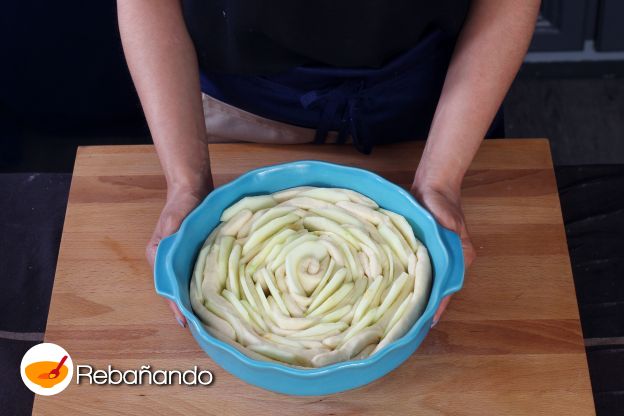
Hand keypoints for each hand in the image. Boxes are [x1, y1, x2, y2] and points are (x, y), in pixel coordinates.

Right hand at [146, 185, 209, 327]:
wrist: (192, 187)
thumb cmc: (181, 203)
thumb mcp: (174, 220)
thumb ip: (171, 238)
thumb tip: (170, 258)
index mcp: (157, 255)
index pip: (166, 286)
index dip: (175, 305)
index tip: (184, 321)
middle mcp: (167, 261)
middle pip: (176, 289)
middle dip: (186, 308)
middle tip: (201, 328)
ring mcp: (181, 259)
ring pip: (188, 284)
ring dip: (196, 300)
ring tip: (209, 319)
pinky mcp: (195, 255)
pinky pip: (199, 274)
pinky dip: (205, 285)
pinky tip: (217, 296)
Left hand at [410, 182, 475, 326]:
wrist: (433, 185)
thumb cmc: (441, 201)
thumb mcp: (448, 215)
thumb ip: (450, 228)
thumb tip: (450, 237)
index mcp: (460, 256)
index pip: (450, 286)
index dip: (439, 304)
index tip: (428, 320)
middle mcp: (451, 260)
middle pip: (439, 288)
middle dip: (426, 305)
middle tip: (410, 323)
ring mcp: (438, 257)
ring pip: (428, 281)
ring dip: (418, 295)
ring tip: (404, 313)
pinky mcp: (425, 252)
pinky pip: (419, 271)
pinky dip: (412, 281)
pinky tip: (400, 291)